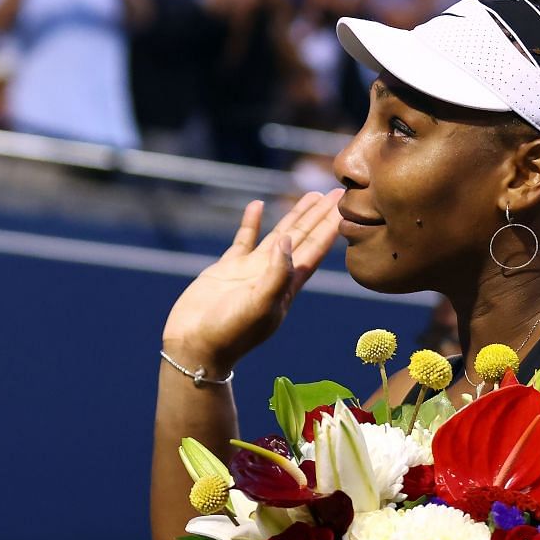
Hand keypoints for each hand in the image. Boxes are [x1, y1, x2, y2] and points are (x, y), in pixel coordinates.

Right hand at [162, 189, 343, 372]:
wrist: (195, 346)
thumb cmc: (230, 333)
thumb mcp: (261, 305)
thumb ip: (277, 273)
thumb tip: (288, 240)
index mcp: (286, 287)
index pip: (314, 251)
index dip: (329, 228)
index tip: (344, 207)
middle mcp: (273, 276)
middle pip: (303, 238)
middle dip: (319, 217)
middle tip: (337, 193)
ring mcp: (251, 271)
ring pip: (278, 235)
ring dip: (295, 216)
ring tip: (310, 196)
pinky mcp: (228, 269)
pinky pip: (244, 240)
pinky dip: (251, 222)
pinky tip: (257, 205)